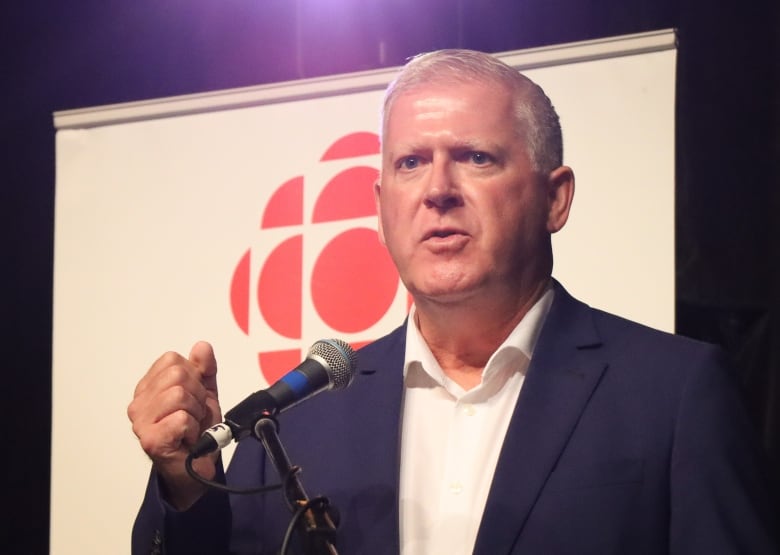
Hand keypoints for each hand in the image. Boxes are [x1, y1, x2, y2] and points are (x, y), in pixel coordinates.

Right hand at [128, 341, 221, 508]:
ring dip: (195, 413)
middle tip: (194, 415)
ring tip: (191, 426)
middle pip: (177, 375)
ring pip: (179, 395)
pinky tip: (188, 438)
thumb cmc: (197, 431)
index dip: (193, 376)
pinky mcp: (151, 440)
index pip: (172, 360)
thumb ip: (204, 369)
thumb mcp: (205, 393)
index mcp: (149, 387)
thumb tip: (202, 347)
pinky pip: (181, 419)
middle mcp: (139, 403)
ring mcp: (142, 422)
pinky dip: (193, 428)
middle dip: (196, 395)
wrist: (198, 467)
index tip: (194, 397)